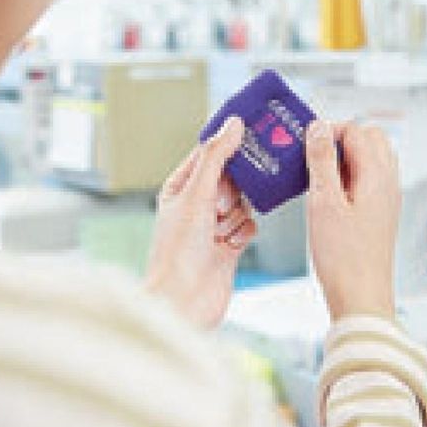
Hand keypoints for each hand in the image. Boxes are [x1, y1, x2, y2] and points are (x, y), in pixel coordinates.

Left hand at [146, 117, 256, 328]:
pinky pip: (248, 224)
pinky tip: (229, 245)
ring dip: (235, 215)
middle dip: (232, 189)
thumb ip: (216, 157)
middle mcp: (196, 204)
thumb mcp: (196, 195)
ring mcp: (213, 225)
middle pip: (230, 177)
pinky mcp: (229, 244)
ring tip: (218, 232)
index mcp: (180, 187)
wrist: (184, 302)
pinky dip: (243, 232)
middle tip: (220, 204)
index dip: (227, 144)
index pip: (208, 153)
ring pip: (242, 201)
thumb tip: (232, 124)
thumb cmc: (176, 253)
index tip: (250, 131)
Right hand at [305, 121, 400, 320]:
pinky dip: (347, 177)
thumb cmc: (344, 258)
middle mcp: (388, 184)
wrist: (360, 296)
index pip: (357, 131)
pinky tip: (326, 195)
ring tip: (317, 176)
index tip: (306, 142)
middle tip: (312, 155)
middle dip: (340, 139)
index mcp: (378, 176)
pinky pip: (366, 180)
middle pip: (370, 139)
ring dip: (344, 158)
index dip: (330, 130)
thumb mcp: (324, 202)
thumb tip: (318, 129)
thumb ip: (322, 161)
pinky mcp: (378, 213)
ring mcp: (385, 199)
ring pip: (370, 159)